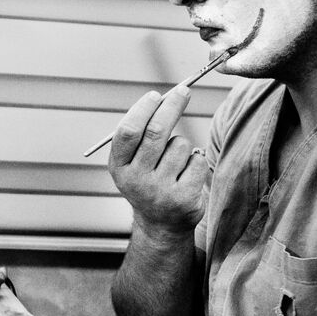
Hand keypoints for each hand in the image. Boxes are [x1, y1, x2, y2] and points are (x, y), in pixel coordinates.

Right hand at [108, 84, 207, 233]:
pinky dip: (196, 159)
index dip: (142, 109)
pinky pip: (197, 160)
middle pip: (156, 132)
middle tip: (182, 92)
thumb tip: (162, 97)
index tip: (156, 95)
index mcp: (119, 167)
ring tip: (177, 160)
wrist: (161, 223)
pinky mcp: (184, 199)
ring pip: (180, 145)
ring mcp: (160, 191)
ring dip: (183, 143)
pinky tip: (188, 174)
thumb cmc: (148, 180)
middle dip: (171, 106)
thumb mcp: (133, 161)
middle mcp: (136, 180)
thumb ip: (140, 133)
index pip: (128, 131)